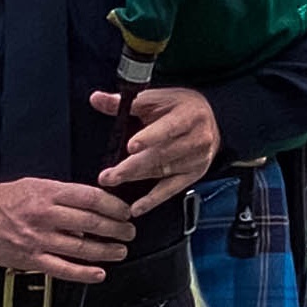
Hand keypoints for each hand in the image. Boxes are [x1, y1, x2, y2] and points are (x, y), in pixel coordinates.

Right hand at [0, 177, 134, 282]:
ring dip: (106, 250)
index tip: (125, 211)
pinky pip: (62, 269)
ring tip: (120, 250)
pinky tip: (98, 273)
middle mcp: (45, 215)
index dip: (113, 206)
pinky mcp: (30, 259)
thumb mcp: (35, 184)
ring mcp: (38, 239)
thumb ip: (63, 193)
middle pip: (91, 223)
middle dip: (116, 228)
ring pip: (81, 247)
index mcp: (49, 193)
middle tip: (129, 231)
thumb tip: (91, 202)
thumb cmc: (3, 199)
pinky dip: (83, 273)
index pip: (91, 198)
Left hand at [90, 84, 221, 211]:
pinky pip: (171, 189)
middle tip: (109, 175)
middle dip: (132, 165)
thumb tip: (97, 99)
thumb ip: (125, 102)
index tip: (131, 147)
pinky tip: (137, 207)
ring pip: (162, 171)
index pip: (169, 128)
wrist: (209, 120)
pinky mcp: (193, 174)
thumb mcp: (155, 99)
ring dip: (136, 178)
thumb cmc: (179, 107)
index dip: (150, 137)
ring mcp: (196, 159)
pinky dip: (153, 200)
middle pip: (162, 155)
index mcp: (189, 115)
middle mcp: (197, 138)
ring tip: (113, 182)